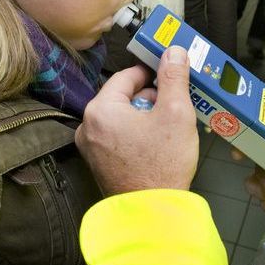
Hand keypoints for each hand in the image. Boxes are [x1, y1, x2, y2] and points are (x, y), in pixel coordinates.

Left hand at [75, 46, 198, 195]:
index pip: (126, 76)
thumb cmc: (163, 164)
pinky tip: (155, 144)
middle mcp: (88, 126)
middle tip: (173, 107)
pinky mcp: (97, 162)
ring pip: (121, 117)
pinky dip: (135, 134)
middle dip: (149, 98)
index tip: (169, 78)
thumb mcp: (176, 113)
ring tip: (167, 128)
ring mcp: (90, 147)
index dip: (151, 74)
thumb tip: (173, 51)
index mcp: (100, 109)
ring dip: (143, 116)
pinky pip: (117, 136)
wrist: (152, 213)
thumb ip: (173, 77)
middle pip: (122, 97)